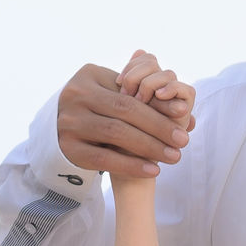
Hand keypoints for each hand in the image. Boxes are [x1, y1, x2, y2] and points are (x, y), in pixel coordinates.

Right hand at [57, 56, 190, 176]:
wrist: (60, 129)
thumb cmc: (98, 109)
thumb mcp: (114, 93)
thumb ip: (145, 95)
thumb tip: (185, 109)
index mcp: (89, 75)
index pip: (130, 93)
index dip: (159, 106)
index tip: (184, 115)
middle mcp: (75, 95)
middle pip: (125, 111)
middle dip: (158, 126)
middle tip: (183, 140)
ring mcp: (68, 122)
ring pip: (116, 134)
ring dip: (149, 147)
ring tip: (173, 156)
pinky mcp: (68, 148)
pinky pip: (104, 159)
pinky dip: (131, 165)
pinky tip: (152, 170)